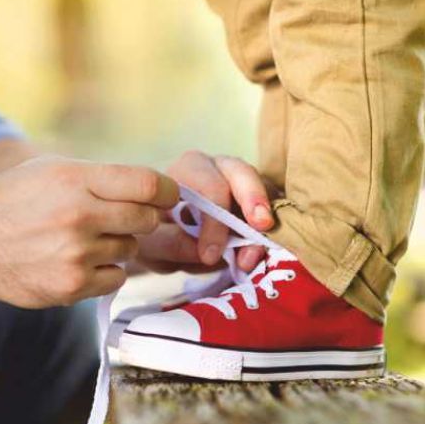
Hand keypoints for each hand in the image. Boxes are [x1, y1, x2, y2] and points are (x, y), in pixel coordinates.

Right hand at [0, 156, 178, 307]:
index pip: (148, 184)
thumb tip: (153, 190)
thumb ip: (99, 178)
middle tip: (119, 218)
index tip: (167, 196)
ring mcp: (75, 254)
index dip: (167, 192)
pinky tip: (77, 261)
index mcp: (74, 179)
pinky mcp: (72, 286)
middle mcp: (78, 215)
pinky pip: (116, 277)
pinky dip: (105, 271)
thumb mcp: (49, 171)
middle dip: (141, 218)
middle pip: (147, 219)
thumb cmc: (10, 202)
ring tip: (81, 240)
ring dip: (116, 245)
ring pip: (130, 249)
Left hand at [136, 151, 273, 273]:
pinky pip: (273, 209)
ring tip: (256, 255)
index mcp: (188, 169)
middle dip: (253, 199)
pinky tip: (262, 252)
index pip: (209, 186)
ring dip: (264, 224)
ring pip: (263, 191)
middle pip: (243, 172)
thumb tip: (208, 252)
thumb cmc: (154, 232)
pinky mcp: (258, 201)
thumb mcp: (151, 242)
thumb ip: (171, 244)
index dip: (214, 222)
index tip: (209, 256)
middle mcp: (218, 167)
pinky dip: (271, 230)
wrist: (160, 236)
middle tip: (261, 227)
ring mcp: (242, 182)